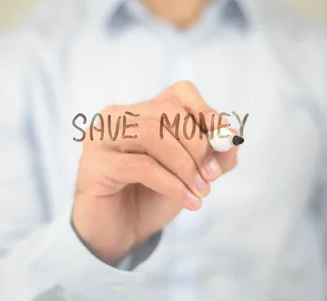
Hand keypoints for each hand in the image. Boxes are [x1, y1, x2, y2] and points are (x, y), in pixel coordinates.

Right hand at [72, 81, 238, 264]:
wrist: (120, 232)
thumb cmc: (151, 197)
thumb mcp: (190, 174)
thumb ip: (212, 157)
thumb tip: (233, 140)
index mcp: (141, 111)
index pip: (178, 93)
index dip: (205, 111)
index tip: (224, 137)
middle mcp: (117, 116)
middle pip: (165, 111)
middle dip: (196, 144)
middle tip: (212, 175)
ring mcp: (101, 137)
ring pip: (150, 134)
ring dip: (184, 164)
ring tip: (200, 190)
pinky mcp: (93, 164)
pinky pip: (140, 166)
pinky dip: (171, 183)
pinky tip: (187, 201)